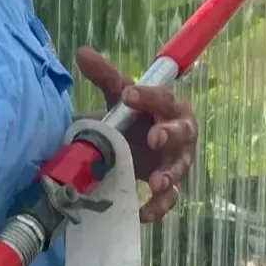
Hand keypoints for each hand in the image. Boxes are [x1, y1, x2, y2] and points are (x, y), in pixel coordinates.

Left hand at [75, 46, 197, 222]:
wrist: (129, 147)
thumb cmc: (131, 117)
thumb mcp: (118, 97)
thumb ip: (105, 76)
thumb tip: (83, 52)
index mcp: (167, 106)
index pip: (164, 98)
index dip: (149, 97)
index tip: (129, 95)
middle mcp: (178, 133)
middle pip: (182, 132)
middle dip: (170, 135)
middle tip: (154, 137)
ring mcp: (176, 162)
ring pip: (180, 168)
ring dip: (169, 174)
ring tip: (155, 182)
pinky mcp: (168, 188)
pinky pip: (169, 200)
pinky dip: (157, 207)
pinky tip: (142, 213)